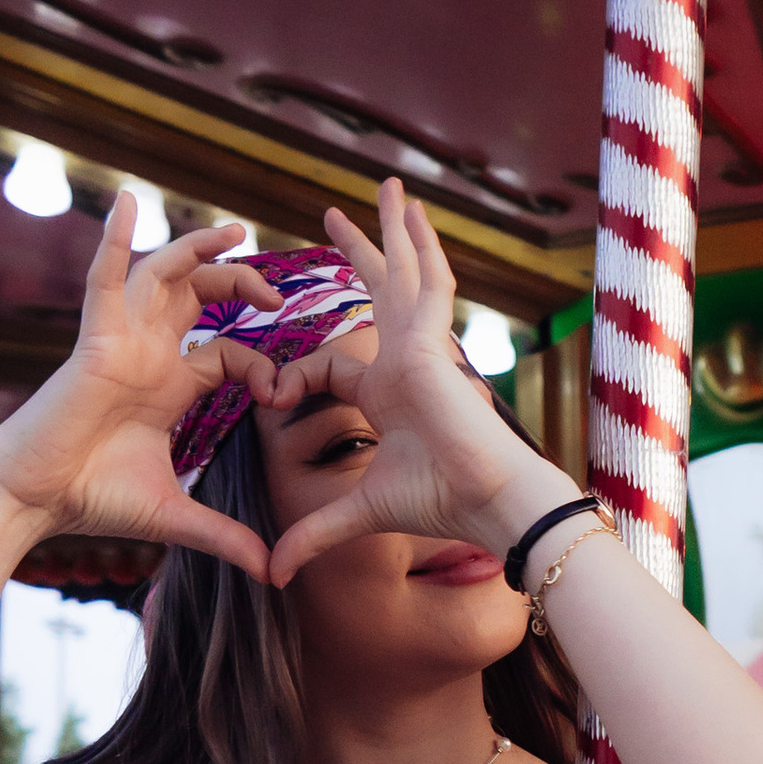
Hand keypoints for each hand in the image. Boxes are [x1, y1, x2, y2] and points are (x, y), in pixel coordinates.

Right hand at [0, 196, 280, 573]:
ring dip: (198, 249)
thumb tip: (274, 573)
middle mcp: (147, 354)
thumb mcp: (176, 516)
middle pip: (200, 297)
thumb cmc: (93, 499)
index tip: (281, 394)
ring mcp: (120, 341)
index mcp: (169, 385)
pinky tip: (126, 202)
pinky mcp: (93, 341)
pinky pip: (103, 279)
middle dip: (241, 285)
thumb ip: (227, 537)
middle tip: (277, 293)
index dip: (263, 366)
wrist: (35, 500)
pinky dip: (112, 239)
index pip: (228, 352)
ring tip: (235, 230)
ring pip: (162, 276)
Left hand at [257, 180, 546, 585]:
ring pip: (405, 274)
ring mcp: (422, 347)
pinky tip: (405, 208)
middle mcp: (406, 363)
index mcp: (388, 394)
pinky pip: (426, 279)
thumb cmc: (441, 505)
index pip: (334, 365)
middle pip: (380, 295)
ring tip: (386, 188)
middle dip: (360, 255)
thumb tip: (271, 575)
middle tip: (334, 218)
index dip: (296, 375)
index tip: (271, 395)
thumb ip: (314, 534)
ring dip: (393, 231)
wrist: (491, 500)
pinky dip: (417, 244)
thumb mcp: (358, 513)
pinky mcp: (431, 342)